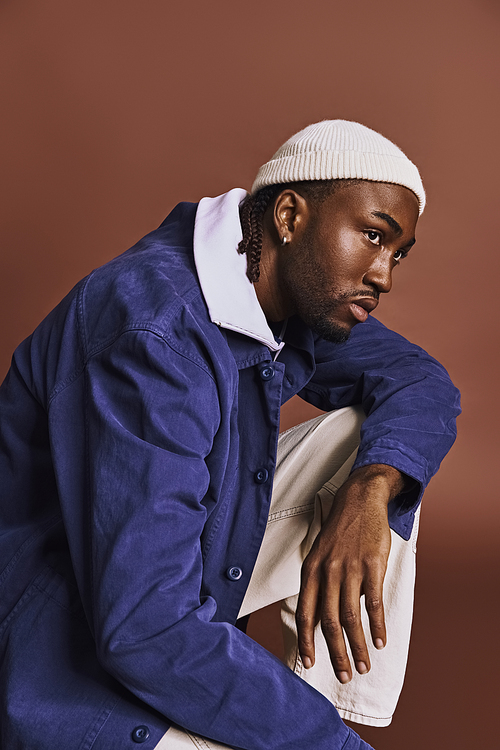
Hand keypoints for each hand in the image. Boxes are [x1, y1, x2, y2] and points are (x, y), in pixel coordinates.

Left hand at [295, 464, 405, 683]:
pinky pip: (374, 602)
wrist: (360, 500)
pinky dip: (377, 625)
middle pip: (329, 621)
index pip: (305, 613)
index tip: (309, 663)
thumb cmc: (339, 531)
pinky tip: (380, 641)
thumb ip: (319, 585)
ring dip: (358, 646)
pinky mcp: (373, 565)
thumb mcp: (320, 554)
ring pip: (351, 617)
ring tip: (364, 666)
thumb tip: (321, 620)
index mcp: (311, 570)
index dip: (306, 641)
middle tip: (344, 676)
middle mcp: (328, 571)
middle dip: (336, 653)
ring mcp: (350, 568)